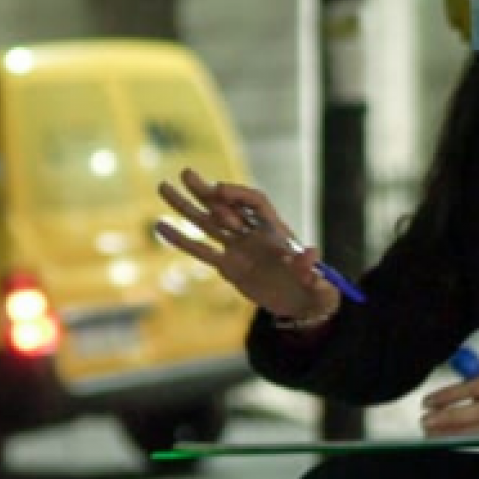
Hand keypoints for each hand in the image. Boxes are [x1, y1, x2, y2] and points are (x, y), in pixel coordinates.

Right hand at [154, 167, 339, 320]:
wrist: (301, 305)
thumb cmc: (315, 290)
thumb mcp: (318, 283)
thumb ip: (310, 269)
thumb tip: (311, 254)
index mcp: (277, 231)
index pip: (256, 203)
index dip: (239, 195)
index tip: (220, 191)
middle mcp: (254, 234)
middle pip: (227, 205)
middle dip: (207, 191)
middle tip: (186, 173)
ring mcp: (238, 248)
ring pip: (208, 222)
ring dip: (186, 205)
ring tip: (162, 186)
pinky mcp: (227, 266)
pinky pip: (201, 251)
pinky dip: (181, 239)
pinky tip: (160, 226)